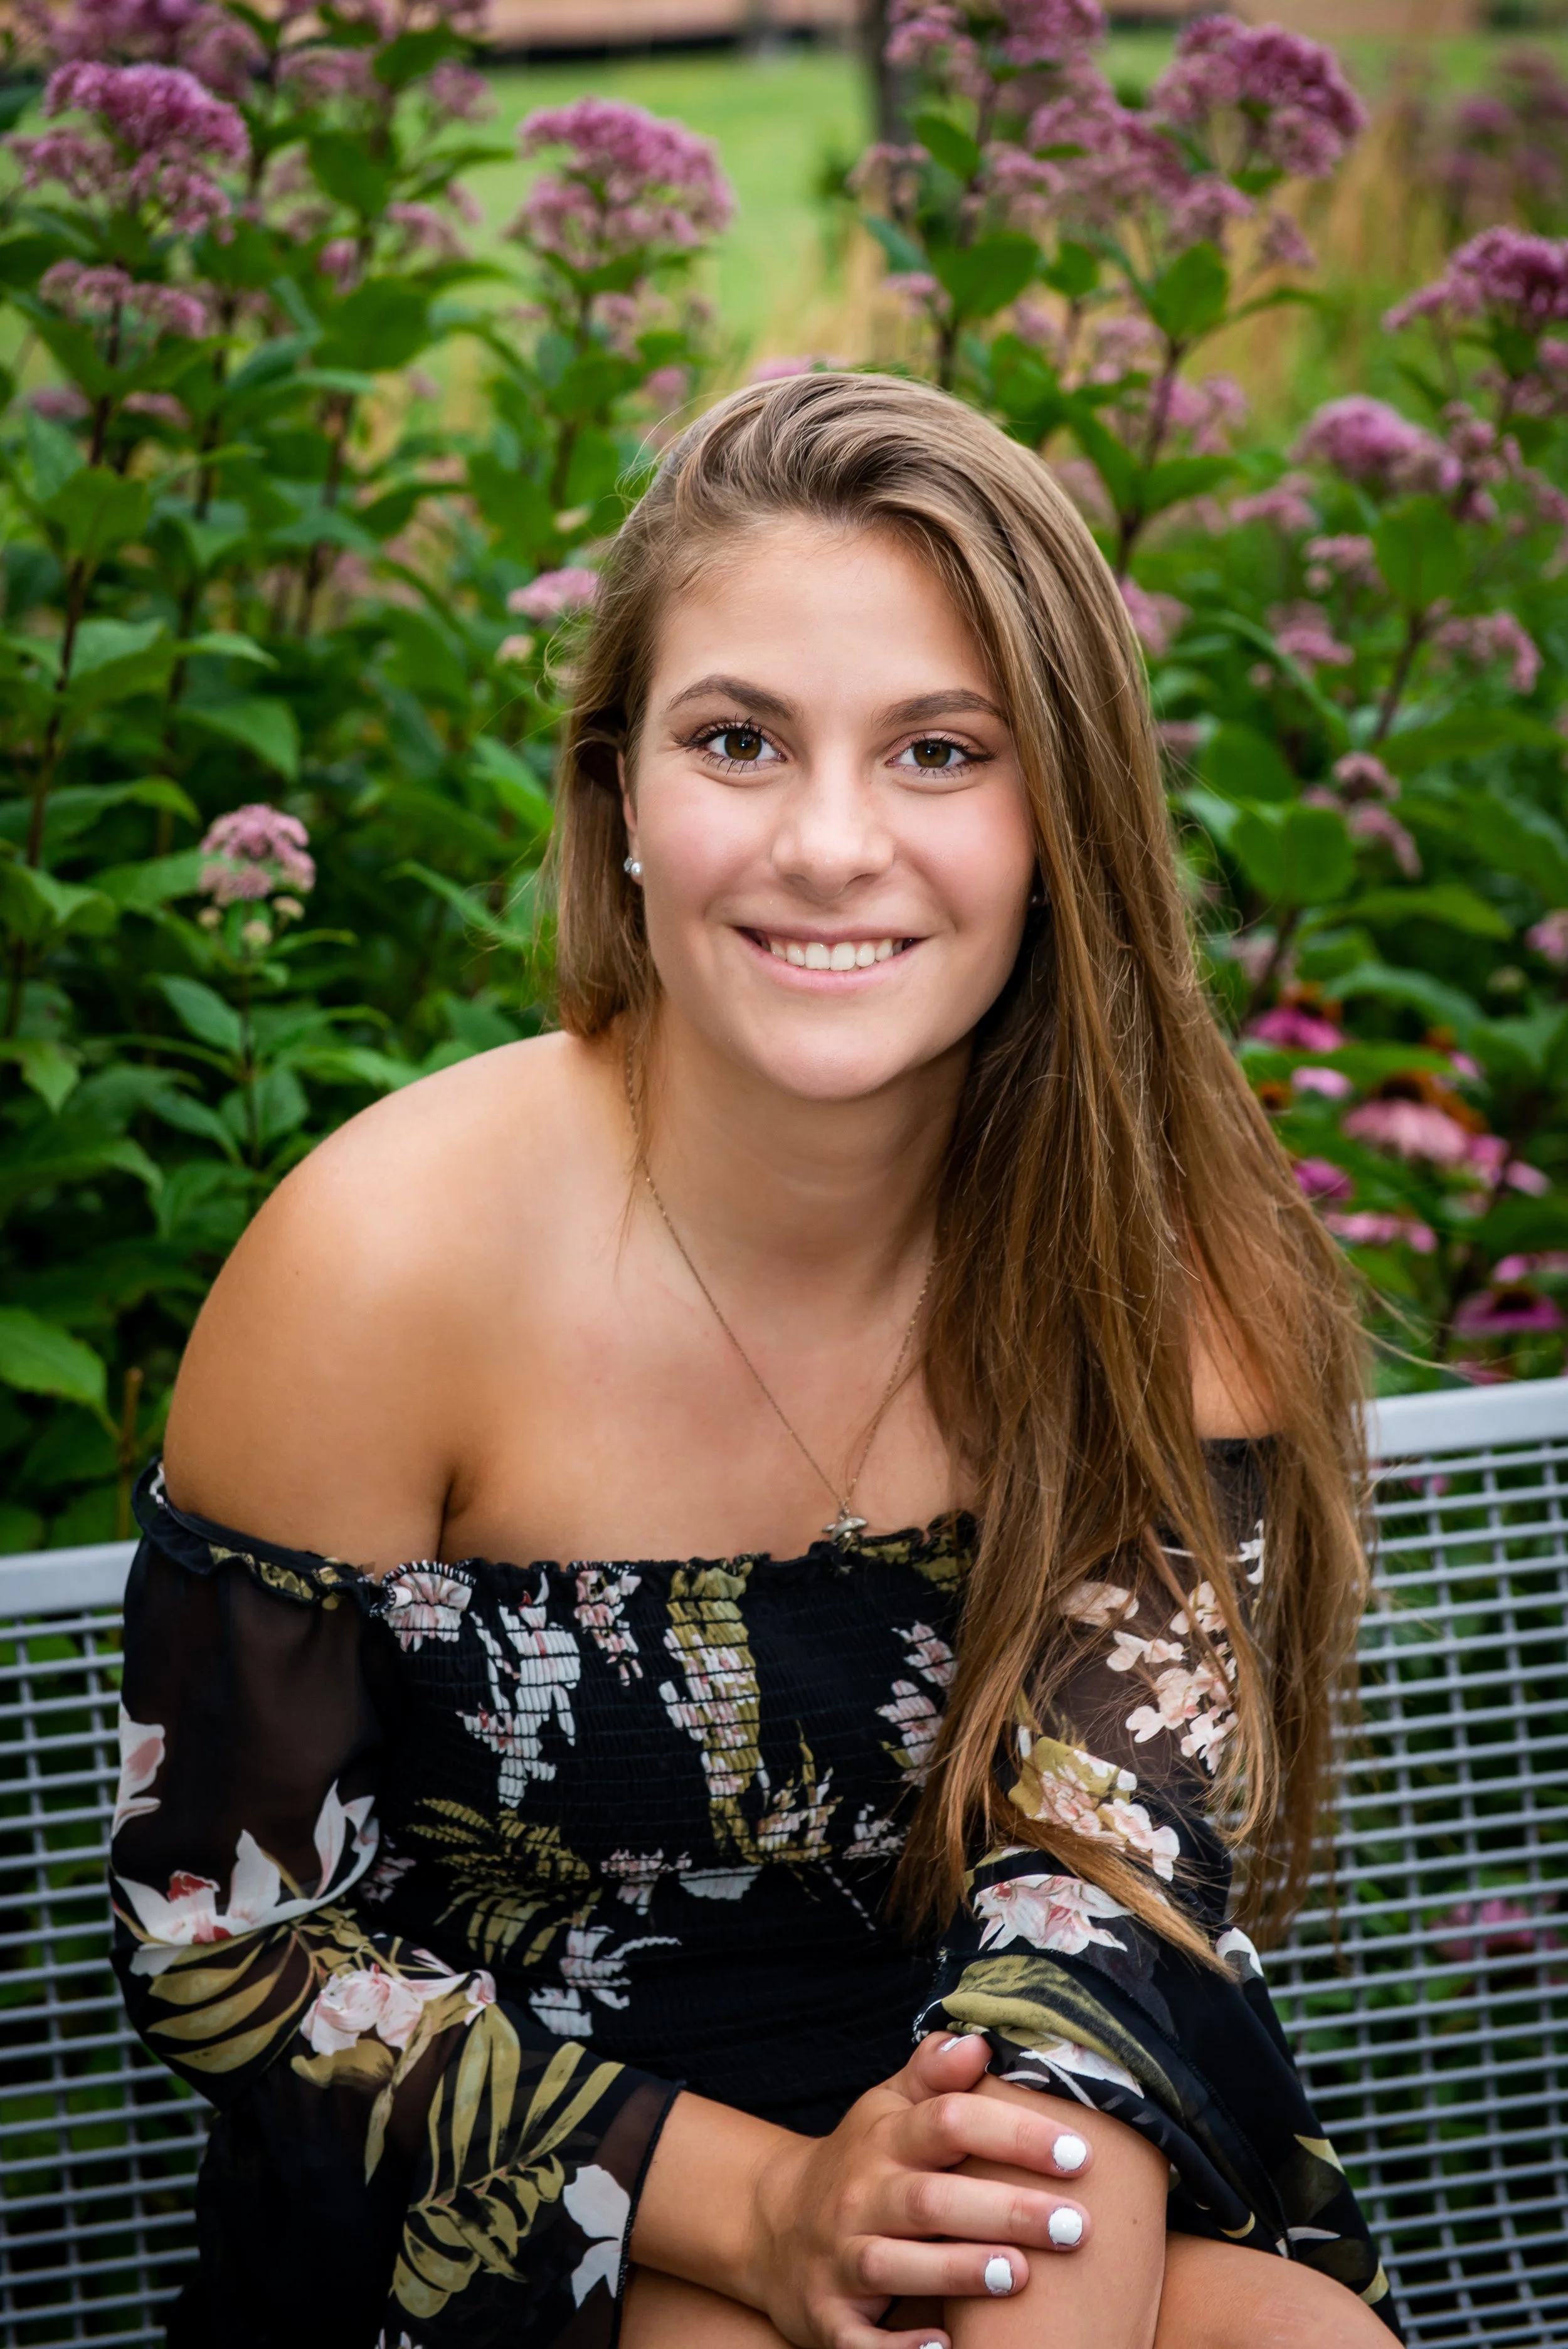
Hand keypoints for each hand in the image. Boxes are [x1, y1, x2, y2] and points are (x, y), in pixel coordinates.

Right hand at [745, 2031, 1094, 2348]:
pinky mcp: (828, 2317)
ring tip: (1021, 2274)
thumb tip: (977, 2042)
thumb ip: (932, 2076)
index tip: (1078, 2152)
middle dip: (1005, 2210)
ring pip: (895, 2263)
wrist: (770, 2224)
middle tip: (1074, 2225)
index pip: (948, 2122)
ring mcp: (841, 2258)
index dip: (1012, 2133)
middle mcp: (860, 2196)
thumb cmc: (858, 2162)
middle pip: (932, 2199)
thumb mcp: (886, 2107)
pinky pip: (860, 2339)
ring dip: (959, 2270)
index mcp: (884, 2140)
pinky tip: (947, 2347)